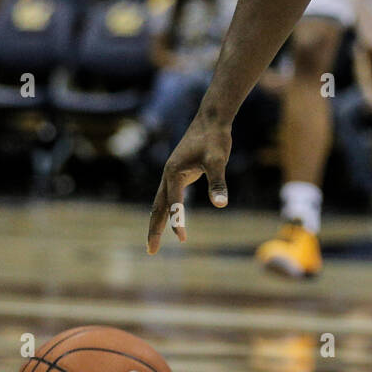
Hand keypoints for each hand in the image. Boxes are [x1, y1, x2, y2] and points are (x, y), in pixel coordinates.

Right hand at [146, 113, 230, 253]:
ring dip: (158, 221)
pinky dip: (167, 210)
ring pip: (160, 202)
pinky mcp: (178, 172)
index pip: (173, 203)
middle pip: (157, 207)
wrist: (211, 119)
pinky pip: (169, 196)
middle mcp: (168, 175)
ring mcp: (171, 174)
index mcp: (174, 173)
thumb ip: (218, 183)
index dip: (176, 221)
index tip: (182, 238)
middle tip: (151, 251)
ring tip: (154, 241)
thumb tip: (221, 205)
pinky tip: (171, 217)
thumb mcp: (218, 160)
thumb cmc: (215, 139)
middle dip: (154, 229)